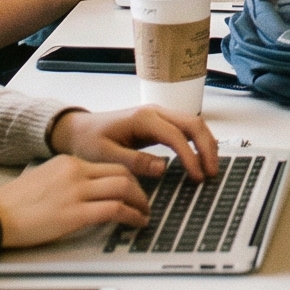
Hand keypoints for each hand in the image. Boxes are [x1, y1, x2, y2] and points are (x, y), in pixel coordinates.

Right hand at [0, 154, 150, 248]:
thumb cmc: (14, 203)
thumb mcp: (44, 179)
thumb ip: (67, 180)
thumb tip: (89, 193)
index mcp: (68, 162)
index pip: (109, 165)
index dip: (128, 179)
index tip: (135, 191)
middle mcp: (76, 172)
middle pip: (123, 174)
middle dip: (140, 190)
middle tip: (144, 204)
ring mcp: (76, 192)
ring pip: (124, 188)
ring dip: (140, 203)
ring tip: (144, 215)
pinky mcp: (75, 214)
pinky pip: (115, 210)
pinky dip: (132, 216)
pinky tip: (136, 223)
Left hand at [51, 104, 218, 182]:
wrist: (77, 129)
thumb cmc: (88, 141)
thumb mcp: (105, 156)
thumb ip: (133, 162)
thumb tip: (163, 168)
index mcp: (143, 118)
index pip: (176, 136)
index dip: (190, 157)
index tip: (197, 177)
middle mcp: (155, 112)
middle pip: (194, 123)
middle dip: (207, 147)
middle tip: (212, 173)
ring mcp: (158, 115)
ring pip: (194, 123)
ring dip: (206, 144)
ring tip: (210, 168)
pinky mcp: (159, 123)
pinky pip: (185, 129)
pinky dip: (197, 142)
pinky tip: (200, 158)